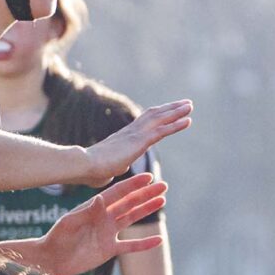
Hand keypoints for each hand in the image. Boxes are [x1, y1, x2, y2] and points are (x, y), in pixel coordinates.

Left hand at [29, 173, 167, 274]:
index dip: (133, 185)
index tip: (148, 176)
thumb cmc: (56, 238)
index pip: (117, 193)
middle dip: (146, 194)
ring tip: (162, 200)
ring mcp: (108, 233)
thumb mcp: (70, 223)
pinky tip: (159, 239)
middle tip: (163, 185)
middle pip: (129, 203)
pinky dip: (144, 243)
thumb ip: (87, 211)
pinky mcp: (109, 249)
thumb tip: (101, 197)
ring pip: (132, 219)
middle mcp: (104, 218)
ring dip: (147, 210)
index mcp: (95, 208)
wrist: (51, 260)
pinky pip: (130, 246)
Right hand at [76, 99, 191, 184]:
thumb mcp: (107, 169)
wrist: (84, 165)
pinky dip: (176, 125)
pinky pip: (162, 131)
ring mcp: (135, 135)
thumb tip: (117, 170)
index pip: (143, 122)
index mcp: (123, 137)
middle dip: (170, 108)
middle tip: (185, 103)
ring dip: (176, 112)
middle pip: (154, 115)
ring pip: (160, 119)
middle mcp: (130, 132)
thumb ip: (114, 167)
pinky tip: (187, 121)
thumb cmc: (91, 171)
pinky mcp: (139, 141)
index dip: (157, 116)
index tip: (168, 112)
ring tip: (189, 106)